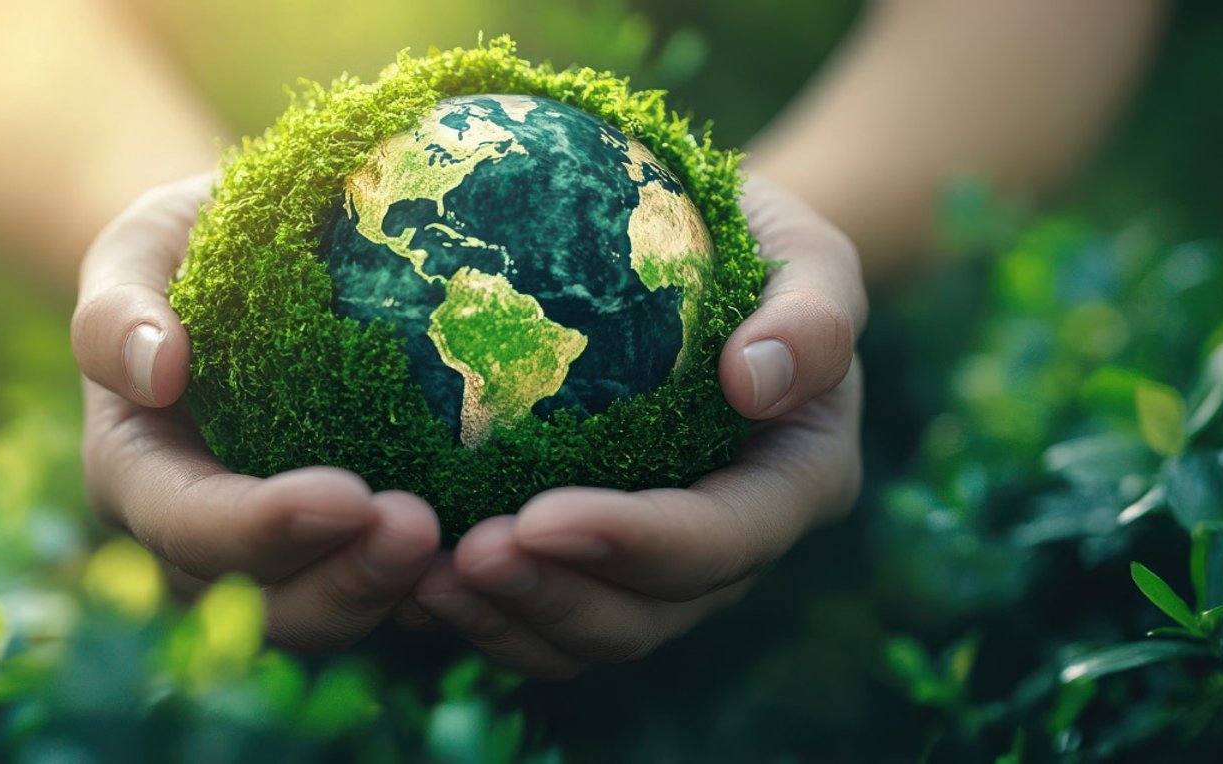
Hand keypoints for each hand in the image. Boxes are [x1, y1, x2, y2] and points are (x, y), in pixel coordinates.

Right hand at [71, 174, 440, 649]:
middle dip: (343, 581)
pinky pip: (384, 591)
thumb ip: (119, 306)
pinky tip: (493, 556)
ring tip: (468, 550)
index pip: (190, 523)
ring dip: (393, 594)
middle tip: (422, 531)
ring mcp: (273, 555)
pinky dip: (434, 589)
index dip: (262, 527)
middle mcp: (198, 538)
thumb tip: (157, 369)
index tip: (347, 495)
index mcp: (137, 475)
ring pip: (329, 614)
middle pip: (264, 601)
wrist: (244, 261)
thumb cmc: (185, 247)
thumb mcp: (138, 250)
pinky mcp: (339, 548)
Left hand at [403, 175, 867, 677]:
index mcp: (797, 483)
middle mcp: (735, 548)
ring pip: (590, 635)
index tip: (536, 517)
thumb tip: (753, 379)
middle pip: (648, 613)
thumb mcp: (807, 255)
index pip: (719, 540)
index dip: (630, 543)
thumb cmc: (759, 243)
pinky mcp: (601, 564)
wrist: (709, 259)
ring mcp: (666, 569)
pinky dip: (483, 616)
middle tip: (463, 558)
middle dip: (554, 597)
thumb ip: (811, 315)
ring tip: (421, 584)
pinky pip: (544, 619)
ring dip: (506, 622)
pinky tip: (410, 586)